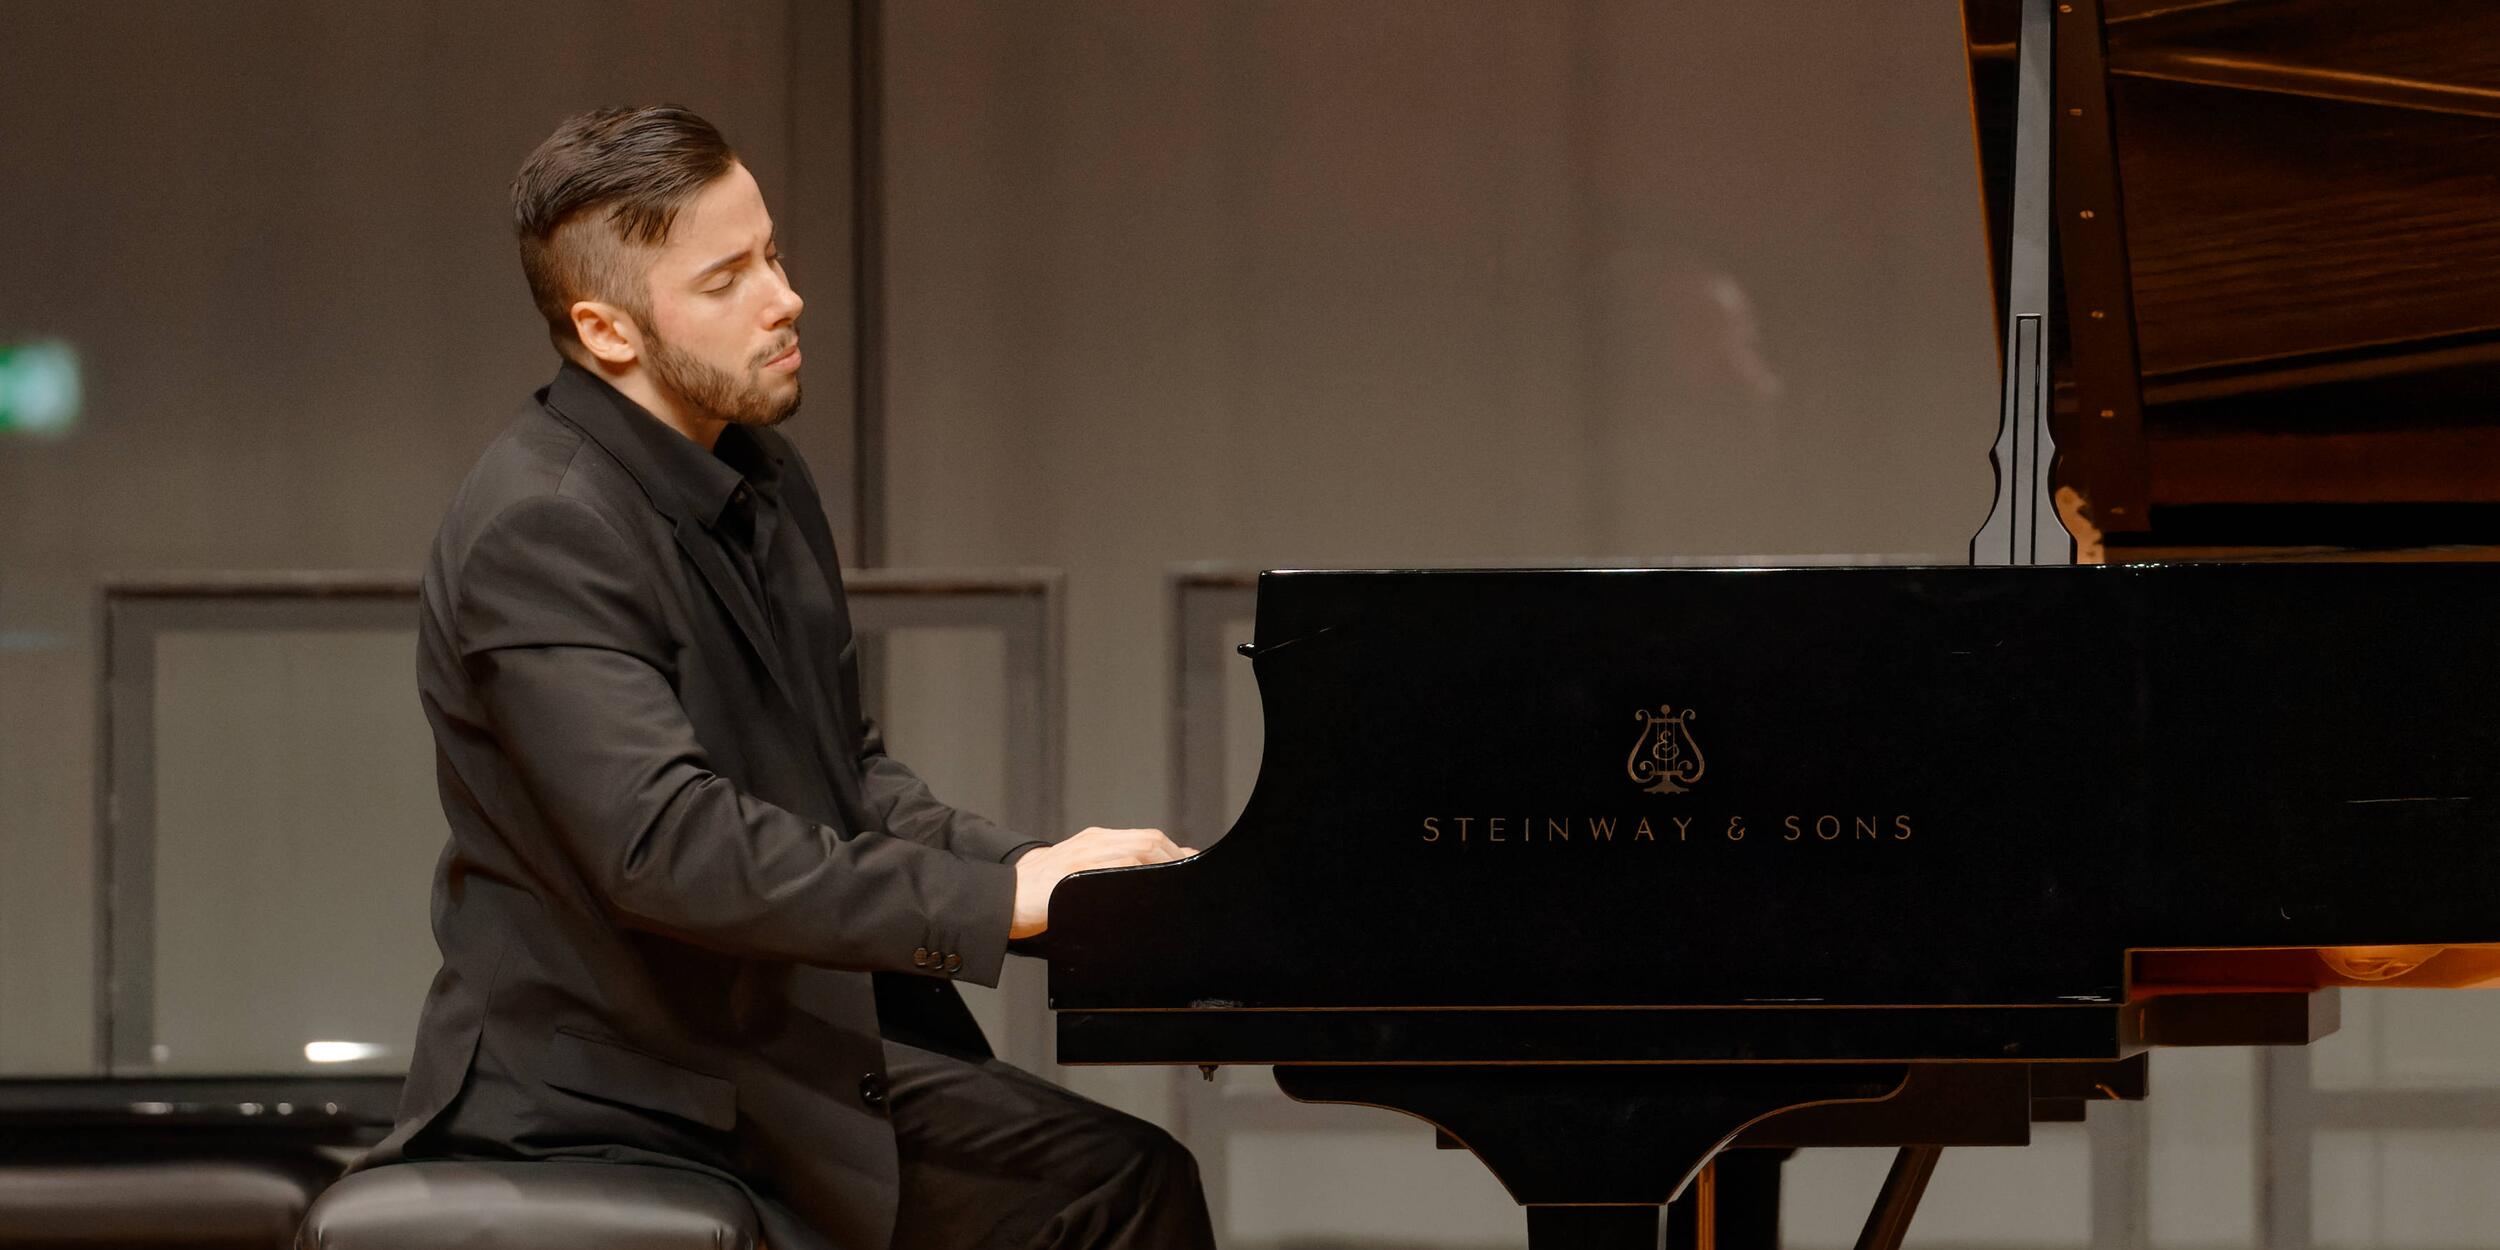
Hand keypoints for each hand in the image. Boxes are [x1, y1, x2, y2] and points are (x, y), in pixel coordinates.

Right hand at [1011, 827, 1193, 938]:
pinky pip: (1119, 865)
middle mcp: (1093, 841)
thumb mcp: (1077, 877)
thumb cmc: (1039, 894)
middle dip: (1174, 857)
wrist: (1005, 898)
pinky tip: (1151, 886)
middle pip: (1148, 840)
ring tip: (1178, 882)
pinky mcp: (1077, 869)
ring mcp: (1085, 853)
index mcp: (1095, 841)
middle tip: (1188, 876)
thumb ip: (1107, 875)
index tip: (1188, 863)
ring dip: (1163, 863)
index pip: (1144, 839)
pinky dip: (1139, 872)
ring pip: (1138, 849)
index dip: (1172, 851)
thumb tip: (1136, 887)